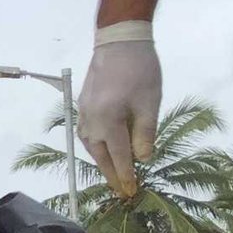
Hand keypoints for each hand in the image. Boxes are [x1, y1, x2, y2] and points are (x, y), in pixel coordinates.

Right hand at [79, 21, 159, 197]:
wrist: (118, 41)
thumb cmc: (139, 70)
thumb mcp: (149, 102)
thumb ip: (145, 133)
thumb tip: (143, 159)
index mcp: (108, 122)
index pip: (119, 156)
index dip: (126, 175)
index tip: (132, 191)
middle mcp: (90, 122)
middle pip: (100, 155)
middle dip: (111, 173)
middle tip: (121, 190)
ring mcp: (83, 114)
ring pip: (90, 146)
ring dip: (101, 161)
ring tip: (113, 173)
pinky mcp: (82, 106)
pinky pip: (86, 134)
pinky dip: (95, 146)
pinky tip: (102, 148)